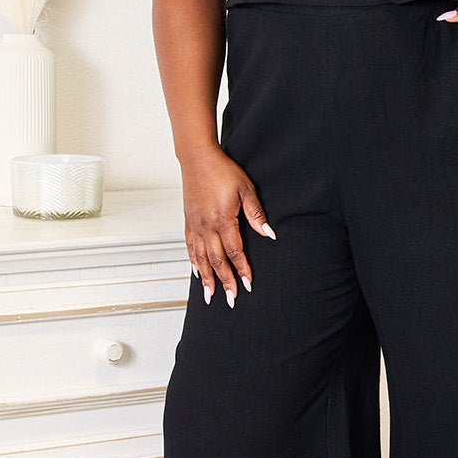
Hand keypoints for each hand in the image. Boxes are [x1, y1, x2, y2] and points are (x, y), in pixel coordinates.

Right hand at [180, 145, 275, 306]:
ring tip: (210, 295)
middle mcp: (207, 226)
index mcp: (223, 219)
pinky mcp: (189, 221)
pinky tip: (197, 272)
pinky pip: (190, 246)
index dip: (242, 269)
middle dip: (224, 281)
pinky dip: (193, 262)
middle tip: (230, 299)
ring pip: (201, 258)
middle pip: (217, 260)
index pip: (234, 251)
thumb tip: (269, 233)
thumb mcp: (245, 189)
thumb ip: (256, 213)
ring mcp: (196, 225)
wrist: (198, 158)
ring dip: (207, 278)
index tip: (248, 284)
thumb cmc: (222, 170)